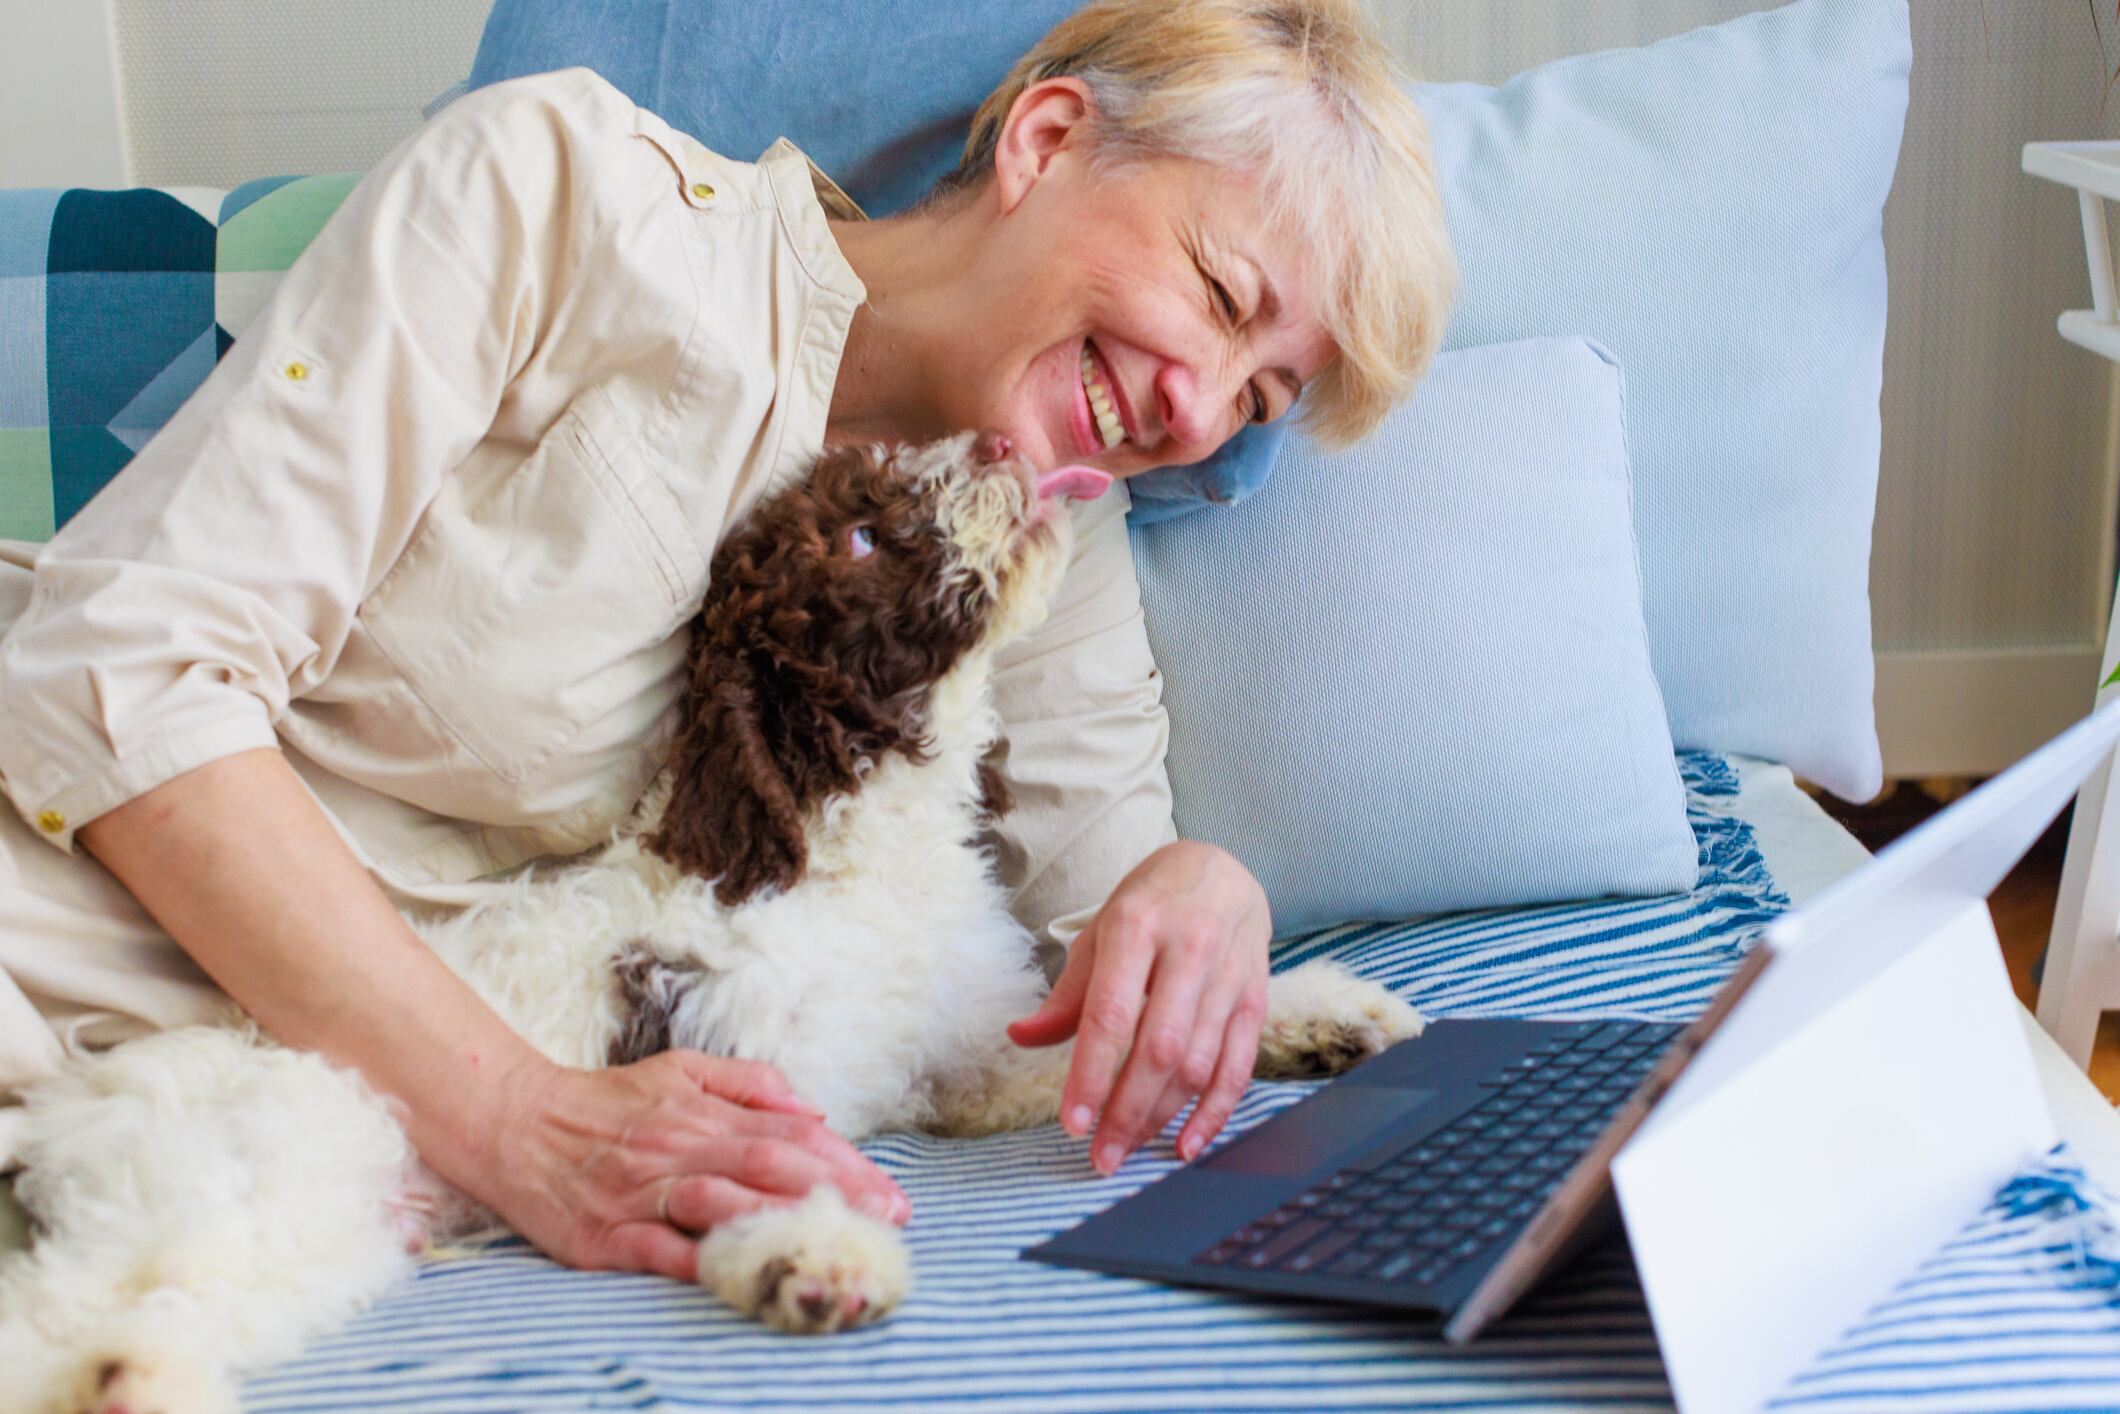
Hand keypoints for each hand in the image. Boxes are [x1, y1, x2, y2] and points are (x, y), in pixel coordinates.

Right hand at [472, 1050, 910, 1281]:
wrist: (514, 1124)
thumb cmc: (608, 1103)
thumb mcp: (681, 1071)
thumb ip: (749, 1085)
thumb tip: (814, 1111)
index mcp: (703, 1114)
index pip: (790, 1136)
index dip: (845, 1164)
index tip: (891, 1194)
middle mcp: (679, 1149)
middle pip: (768, 1167)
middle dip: (834, 1194)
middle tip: (886, 1222)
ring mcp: (640, 1193)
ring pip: (719, 1202)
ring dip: (780, 1223)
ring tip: (833, 1246)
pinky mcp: (601, 1236)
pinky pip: (654, 1249)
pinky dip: (696, 1259)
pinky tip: (737, 1273)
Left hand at [1007, 841, 1270, 1174]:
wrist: (1222, 871)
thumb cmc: (1150, 907)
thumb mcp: (1100, 934)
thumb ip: (1068, 994)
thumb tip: (1021, 1037)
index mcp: (1137, 927)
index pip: (1112, 1014)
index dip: (1091, 1074)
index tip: (1073, 1122)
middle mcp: (1189, 950)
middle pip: (1159, 1048)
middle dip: (1128, 1111)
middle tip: (1101, 1156)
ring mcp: (1229, 976)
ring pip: (1198, 1063)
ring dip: (1162, 1117)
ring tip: (1128, 1147)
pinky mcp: (1256, 999)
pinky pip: (1238, 1067)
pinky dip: (1214, 1113)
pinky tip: (1187, 1144)